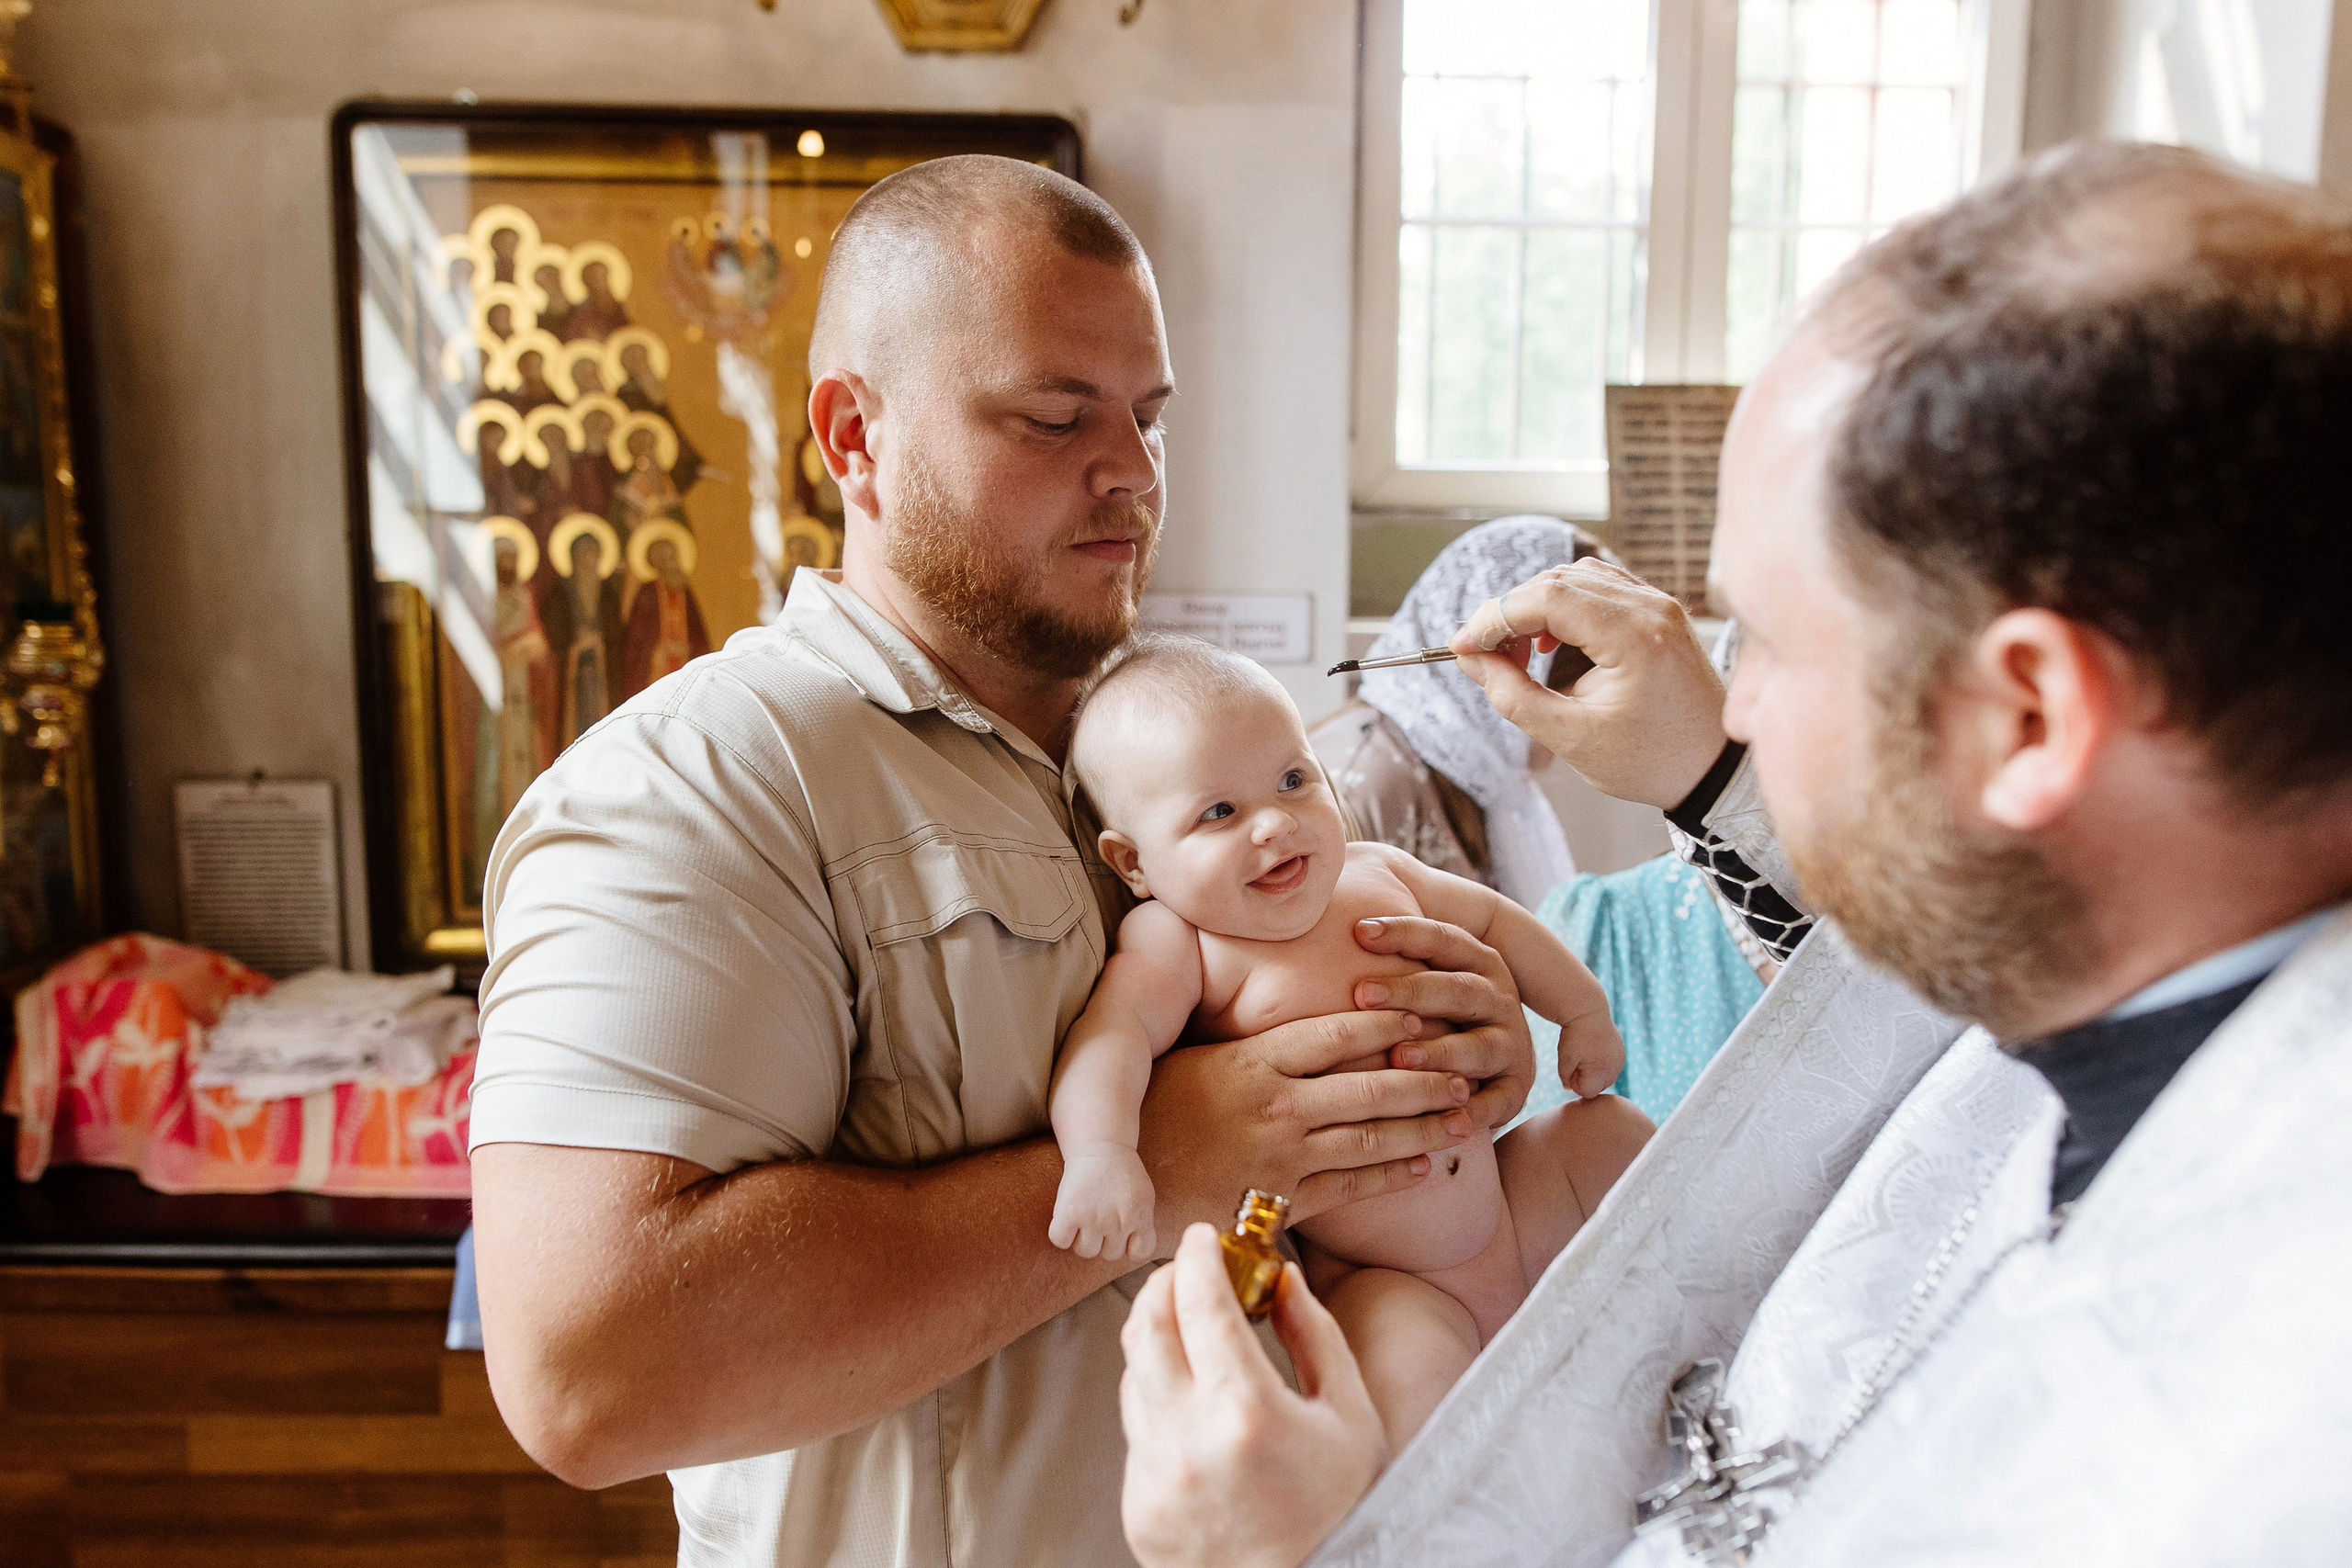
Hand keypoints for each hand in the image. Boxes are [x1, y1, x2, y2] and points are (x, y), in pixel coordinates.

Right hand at [1051, 1143, 1158, 1261]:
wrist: (1101, 1145)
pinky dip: (1061, 1234)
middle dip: (1104, 1240)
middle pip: (1109, 1255)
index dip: (1130, 1246)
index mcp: (1140, 1216)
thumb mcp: (1144, 1196)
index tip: (1124, 1232)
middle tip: (1099, 1216)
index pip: (1140, 1253)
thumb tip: (1131, 1250)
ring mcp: (1094, 1218)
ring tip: (1084, 1216)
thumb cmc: (1122, 1172)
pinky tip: (1067, 1219)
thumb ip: (1142, 1222)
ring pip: (1085, 1251)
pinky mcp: (1070, 1212)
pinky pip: (1060, 1240)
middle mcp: (1119, 1221)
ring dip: (1082, 1239)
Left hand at [1120, 1225, 1385, 1567]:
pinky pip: (1138, 1431)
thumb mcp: (1349, 1415)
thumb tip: (1282, 1276)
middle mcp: (1189, 1440)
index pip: (1200, 1303)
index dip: (1198, 1257)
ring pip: (1133, 1376)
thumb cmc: (1339, 1508)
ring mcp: (1155, 1476)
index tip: (1204, 1236)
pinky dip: (1161, 1403)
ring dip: (1158, 1341)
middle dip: (1164, 1283)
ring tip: (1195, 1337)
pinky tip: (1196, 1409)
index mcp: (1246, 1411)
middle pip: (1146, 1326)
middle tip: (1187, 1270)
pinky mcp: (1138, 1505)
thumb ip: (1314, 1335)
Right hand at [1139, 1008, 1474, 1244]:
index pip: (1333, 1034)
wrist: (1114, 1187)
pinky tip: (1426, 1170)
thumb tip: (1289, 1028)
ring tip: (1464, 1117)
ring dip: (1423, 1127)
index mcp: (1251, 1062)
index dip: (1384, 1025)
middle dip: (1425, 1079)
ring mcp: (1279, 1158)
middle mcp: (1273, 1106)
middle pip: (1368, 1085)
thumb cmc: (1147, 1119)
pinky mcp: (1279, 1204)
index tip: (1420, 1017)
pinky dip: (1393, 1177)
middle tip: (1466, 1071)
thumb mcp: (1191, 1065)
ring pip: (1369, 1137)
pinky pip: (1350, 1189)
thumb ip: (1246, 1052)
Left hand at [1350, 916, 1536, 1129]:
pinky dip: (1472, 1111)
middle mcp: (1498, 998)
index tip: (1359, 930)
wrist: (1486, 1070)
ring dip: (1440, 1052)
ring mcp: (1509, 1045)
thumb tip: (1339, 922)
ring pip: (1477, 1046)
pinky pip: (1496, 1102)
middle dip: (1411, 990)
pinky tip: (1441, 1116)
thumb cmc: (1427, 1015)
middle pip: (1457, 989)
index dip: (1403, 932)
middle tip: (1362, 993)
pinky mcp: (1514, 1091)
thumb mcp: (1420, 978)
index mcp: (1477, 961)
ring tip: (1398, 1057)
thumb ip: (1388, 954)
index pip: (1442, 938)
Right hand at [1449, 558, 1726, 809]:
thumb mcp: (1571, 738)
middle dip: (1509, 612)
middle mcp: (1651, 607)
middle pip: (1558, 580)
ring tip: (1515, 652)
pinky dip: (1564, 607)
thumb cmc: (1651, 761)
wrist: (1715, 769)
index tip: (1462, 647)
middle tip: (1482, 655)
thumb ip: (1513, 696)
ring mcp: (1659, 605)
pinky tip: (1549, 642)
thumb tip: (1470, 659)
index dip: (1495, 617)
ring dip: (1535, 606)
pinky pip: (1600, 589)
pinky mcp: (1659, 613)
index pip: (1546, 597)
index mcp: (1635, 636)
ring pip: (1577, 579)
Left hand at [1558, 1011, 1626, 1099]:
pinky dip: (1602, 1062)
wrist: (1587, 1011)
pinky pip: (1610, 1067)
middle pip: (1597, 1086)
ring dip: (1594, 1070)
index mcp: (1602, 1073)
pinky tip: (1594, 1048)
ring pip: (1604, 1077)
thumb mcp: (1564, 1059)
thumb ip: (1566, 1078)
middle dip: (1586, 1077)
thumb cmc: (1573, 1036)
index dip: (1576, 1082)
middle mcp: (1615, 1069)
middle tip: (1578, 1057)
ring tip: (1586, 1051)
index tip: (1572, 1065)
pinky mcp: (1621, 1053)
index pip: (1587, 1092)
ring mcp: (1620, 1061)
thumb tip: (1568, 1088)